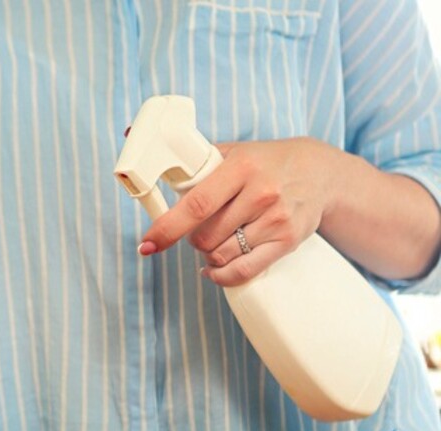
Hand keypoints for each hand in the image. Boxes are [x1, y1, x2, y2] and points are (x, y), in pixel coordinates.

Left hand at [139, 138, 344, 286]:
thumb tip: (132, 135)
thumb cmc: (264, 162)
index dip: (167, 228)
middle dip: (192, 238)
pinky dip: (223, 275)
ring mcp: (276, 219)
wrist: (319, 172)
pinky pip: (244, 271)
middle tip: (198, 228)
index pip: (196, 205)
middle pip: (205, 237)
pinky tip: (214, 268)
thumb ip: (190, 158)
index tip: (148, 243)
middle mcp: (261, 193)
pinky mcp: (287, 240)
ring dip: (209, 254)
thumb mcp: (231, 152)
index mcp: (241, 167)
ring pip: (221, 255)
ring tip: (217, 238)